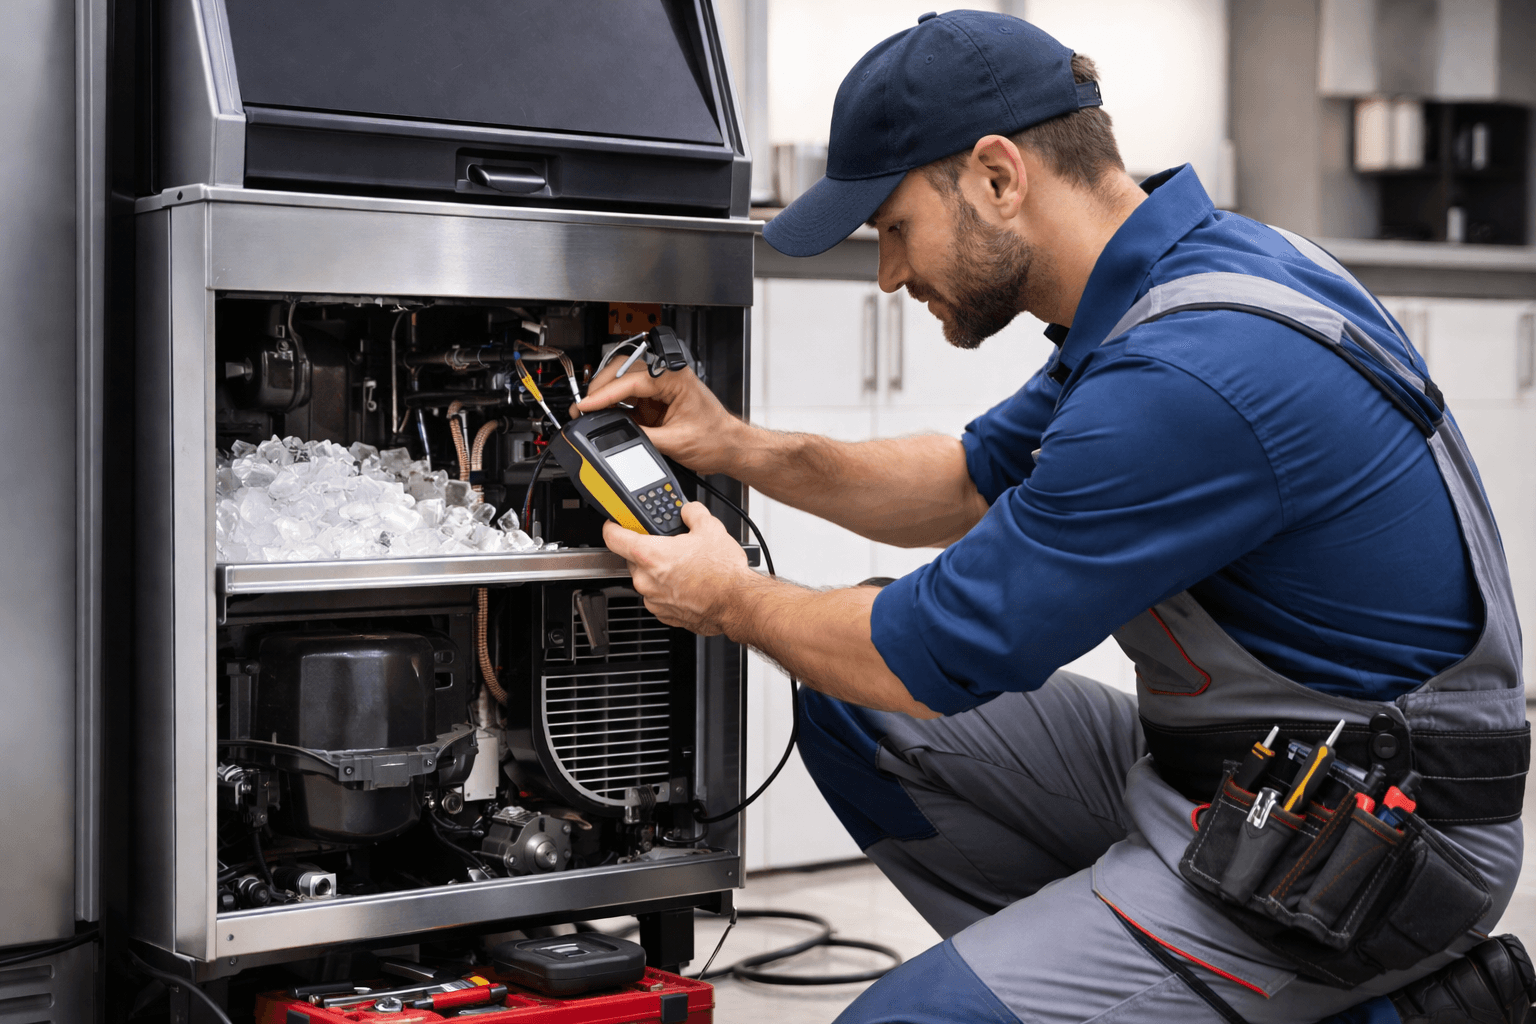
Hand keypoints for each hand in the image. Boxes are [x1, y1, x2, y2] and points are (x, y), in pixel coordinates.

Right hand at [572, 362, 745, 475]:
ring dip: (605, 396)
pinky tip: (605, 416)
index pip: (631, 381)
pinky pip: (628, 398)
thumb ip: (644, 437)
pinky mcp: (656, 401)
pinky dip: (614, 406)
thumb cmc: (716, 439)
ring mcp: (660, 388)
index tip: (587, 405)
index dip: (605, 394)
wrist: (729, 447)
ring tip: (590, 412)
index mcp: (675, 378)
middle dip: (600, 388)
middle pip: (622, 371)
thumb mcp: (676, 442)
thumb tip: (618, 436)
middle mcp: (667, 377)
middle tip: (585, 407)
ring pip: (622, 382)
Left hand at [601, 503, 758, 635]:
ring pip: (647, 579)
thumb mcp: (710, 528)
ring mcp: (654, 600)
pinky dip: (669, 589)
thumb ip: (692, 513)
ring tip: (686, 566)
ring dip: (660, 571)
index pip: (613, 536)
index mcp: (650, 555)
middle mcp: (646, 580)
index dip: (613, 525)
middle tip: (670, 544)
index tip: (616, 523)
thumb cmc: (723, 573)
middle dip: (648, 550)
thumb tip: (688, 511)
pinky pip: (658, 596)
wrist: (737, 603)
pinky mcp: (664, 614)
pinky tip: (689, 583)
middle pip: (632, 558)